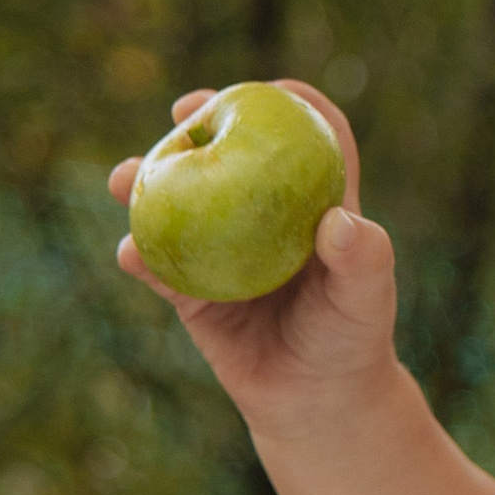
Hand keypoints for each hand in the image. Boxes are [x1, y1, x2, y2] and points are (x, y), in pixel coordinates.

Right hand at [108, 80, 397, 438]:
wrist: (316, 405)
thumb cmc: (352, 341)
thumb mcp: (368, 301)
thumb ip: (363, 262)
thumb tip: (338, 223)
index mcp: (314, 204)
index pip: (309, 137)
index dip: (293, 104)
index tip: (268, 89)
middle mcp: (263, 218)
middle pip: (229, 154)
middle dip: (201, 123)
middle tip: (182, 110)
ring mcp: (222, 251)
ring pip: (179, 204)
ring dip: (148, 183)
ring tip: (126, 177)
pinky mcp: (192, 293)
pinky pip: (160, 268)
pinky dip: (140, 257)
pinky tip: (130, 253)